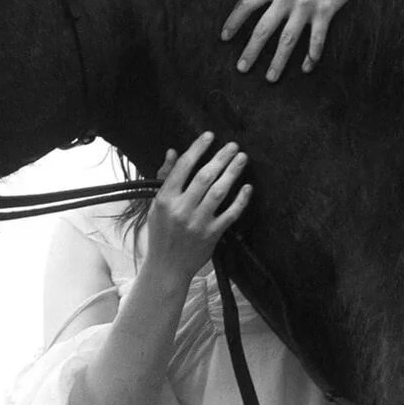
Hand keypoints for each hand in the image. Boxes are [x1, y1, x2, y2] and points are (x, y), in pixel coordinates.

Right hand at [142, 133, 250, 281]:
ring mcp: (198, 223)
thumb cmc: (161, 233)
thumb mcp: (156, 205)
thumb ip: (165, 178)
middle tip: (233, 145)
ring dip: (232, 173)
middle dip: (220, 158)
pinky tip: (247, 187)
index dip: (198, 149)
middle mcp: (181, 209)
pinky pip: (230, 214)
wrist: (167, 267)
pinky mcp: (212, 235)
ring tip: (242, 158)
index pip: (183, 167)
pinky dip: (240, 201)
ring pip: (219, 192)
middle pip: (204, 177)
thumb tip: (174, 152)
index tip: (209, 136)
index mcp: (165, 199)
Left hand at [220, 0, 371, 80]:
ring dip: (278, 61)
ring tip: (270, 78)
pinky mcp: (326, 12)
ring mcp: (307, 6)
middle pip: (263, 28)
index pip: (247, 3)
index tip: (224, 37)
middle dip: (250, 50)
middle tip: (241, 68)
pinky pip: (316, 39)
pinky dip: (312, 55)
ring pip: (288, 40)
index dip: (234, 21)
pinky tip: (306, 68)